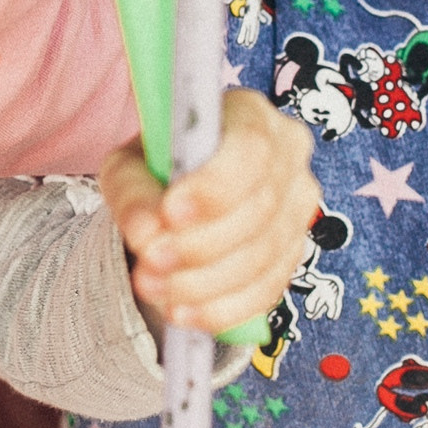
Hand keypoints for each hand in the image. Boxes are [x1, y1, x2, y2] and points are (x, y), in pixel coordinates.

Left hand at [101, 87, 319, 335]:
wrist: (177, 200)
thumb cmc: (157, 170)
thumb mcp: (128, 169)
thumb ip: (133, 193)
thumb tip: (148, 233)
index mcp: (251, 115)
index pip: (251, 148)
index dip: (215, 187)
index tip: (170, 213)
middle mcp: (289, 157)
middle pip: (258, 210)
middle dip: (199, 245)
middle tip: (150, 260)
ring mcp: (298, 208)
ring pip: (262, 257)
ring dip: (202, 282)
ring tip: (152, 286)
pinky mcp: (294, 253)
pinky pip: (267, 290)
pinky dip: (222, 308)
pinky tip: (182, 311)